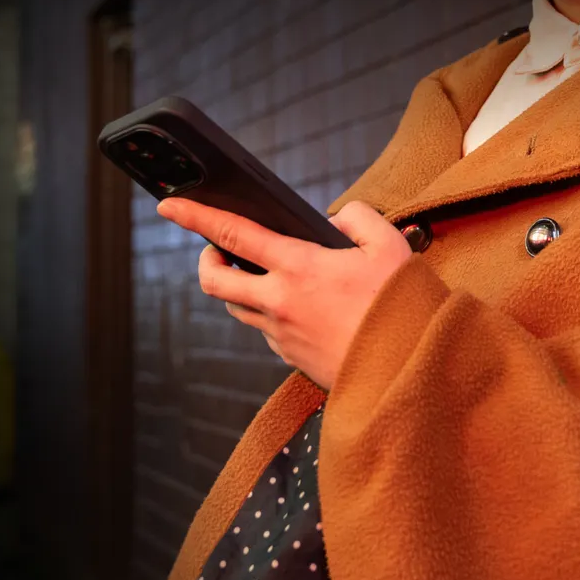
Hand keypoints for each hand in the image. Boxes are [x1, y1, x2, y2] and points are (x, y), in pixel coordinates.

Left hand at [156, 198, 412, 390]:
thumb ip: (358, 220)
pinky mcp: (290, 357)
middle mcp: (279, 301)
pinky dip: (269, 313)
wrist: (410, 372)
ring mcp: (281, 333)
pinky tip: (298, 308)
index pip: (232, 234)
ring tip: (260, 275)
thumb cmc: (403, 310)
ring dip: (238, 287)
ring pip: (237, 307)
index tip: (169, 207)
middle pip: (214, 280)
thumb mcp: (390, 246)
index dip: (195, 217)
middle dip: (206, 260)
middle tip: (217, 249)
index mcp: (298, 267)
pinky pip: (265, 330)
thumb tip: (334, 223)